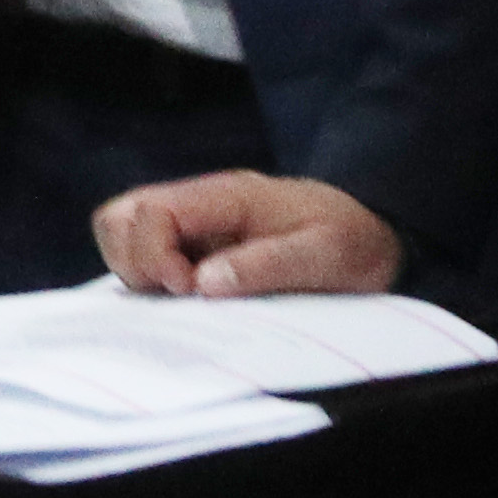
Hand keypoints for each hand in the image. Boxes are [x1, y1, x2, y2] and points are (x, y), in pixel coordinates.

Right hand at [96, 170, 401, 298]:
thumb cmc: (354, 242)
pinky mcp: (195, 245)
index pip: (152, 211)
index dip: (154, 254)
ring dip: (139, 271)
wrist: (376, 236)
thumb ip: (268, 265)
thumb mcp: (327, 255)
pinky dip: (152, 279)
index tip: (188, 290)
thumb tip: (202, 284)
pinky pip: (146, 254)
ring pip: (123, 234)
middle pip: (121, 216)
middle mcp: (199, 204)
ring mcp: (193, 223)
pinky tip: (190, 301)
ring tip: (185, 300)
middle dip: (134, 261)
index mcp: (226, 196)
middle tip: (180, 295)